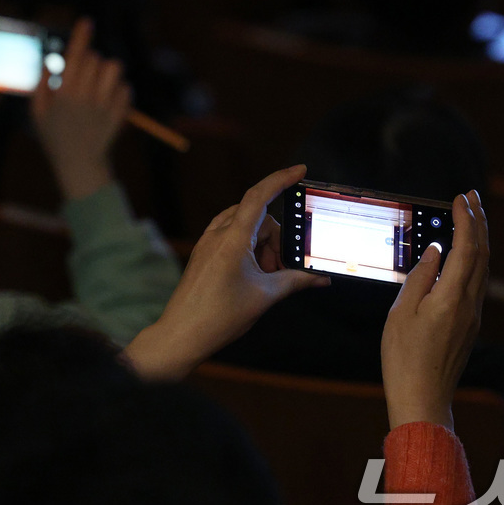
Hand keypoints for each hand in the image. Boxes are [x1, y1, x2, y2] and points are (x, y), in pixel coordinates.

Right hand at [31, 18, 130, 202]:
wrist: (79, 166)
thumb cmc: (54, 137)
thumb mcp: (38, 112)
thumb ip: (42, 84)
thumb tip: (51, 60)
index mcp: (64, 93)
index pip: (75, 56)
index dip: (81, 36)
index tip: (87, 22)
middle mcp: (86, 96)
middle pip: (95, 59)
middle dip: (90, 60)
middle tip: (83, 75)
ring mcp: (105, 105)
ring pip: (114, 68)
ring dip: (106, 70)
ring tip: (99, 83)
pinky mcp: (120, 113)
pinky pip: (125, 88)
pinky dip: (118, 89)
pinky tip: (109, 100)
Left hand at [124, 166, 328, 379]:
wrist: (182, 334)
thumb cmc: (219, 316)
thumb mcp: (264, 296)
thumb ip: (295, 281)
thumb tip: (320, 278)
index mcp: (232, 238)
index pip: (259, 196)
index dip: (280, 179)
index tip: (299, 170)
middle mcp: (217, 234)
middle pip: (258, 218)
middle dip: (276, 239)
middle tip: (280, 270)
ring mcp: (207, 242)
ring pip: (245, 227)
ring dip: (262, 245)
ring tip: (265, 277)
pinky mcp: (203, 253)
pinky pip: (231, 237)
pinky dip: (248, 249)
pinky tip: (253, 274)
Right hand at [381, 191, 489, 430]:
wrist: (423, 397)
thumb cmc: (404, 358)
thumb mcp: (401, 312)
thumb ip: (420, 278)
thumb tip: (436, 252)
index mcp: (451, 297)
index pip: (465, 248)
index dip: (466, 220)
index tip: (461, 198)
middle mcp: (469, 303)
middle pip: (482, 254)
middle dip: (479, 222)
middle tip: (472, 197)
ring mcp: (473, 315)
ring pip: (484, 268)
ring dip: (480, 240)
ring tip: (472, 218)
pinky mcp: (470, 324)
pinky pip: (478, 283)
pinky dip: (475, 259)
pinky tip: (465, 255)